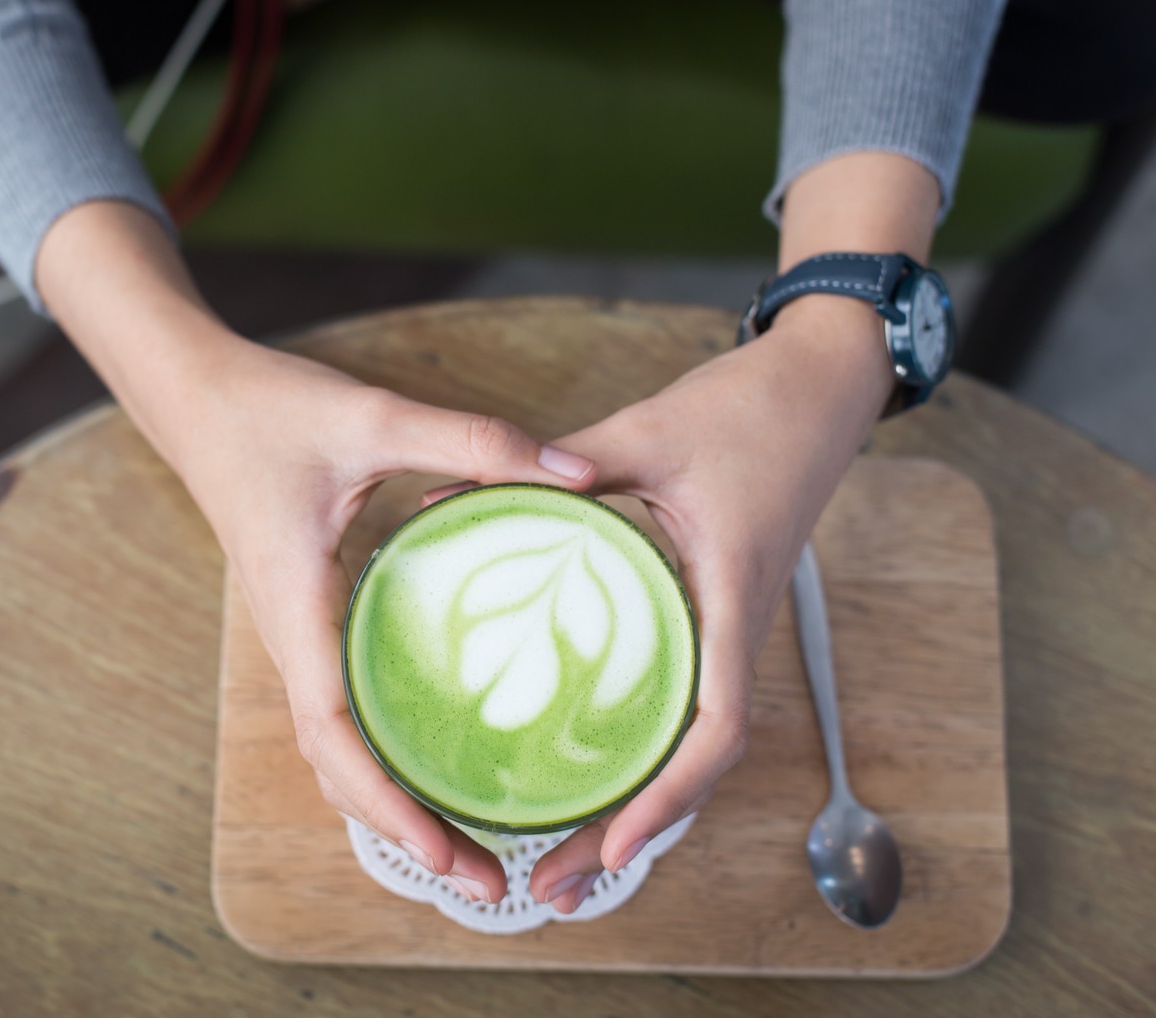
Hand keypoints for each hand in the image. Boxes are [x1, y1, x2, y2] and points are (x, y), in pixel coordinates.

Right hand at [174, 340, 596, 902]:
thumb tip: (576, 478)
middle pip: (338, 767)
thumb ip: (472, 442)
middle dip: (405, 832)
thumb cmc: (269, 410)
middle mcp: (293, 639)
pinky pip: (343, 709)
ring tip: (472, 849)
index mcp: (297, 608)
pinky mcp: (311, 620)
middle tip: (489, 883)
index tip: (447, 854)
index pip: (333, 732)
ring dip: (394, 805)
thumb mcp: (373, 416)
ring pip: (338, 747)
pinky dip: (383, 757)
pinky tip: (436, 761)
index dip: (387, 802)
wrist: (195, 398)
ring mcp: (299, 635)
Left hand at [511, 304, 892, 911]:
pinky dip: (642, 751)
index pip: (716, 727)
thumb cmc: (749, 407)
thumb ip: (558, 465)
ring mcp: (728, 627)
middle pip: (696, 767)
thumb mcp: (645, 433)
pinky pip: (683, 701)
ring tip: (560, 859)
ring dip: (635, 807)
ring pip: (689, 745)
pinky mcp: (714, 613)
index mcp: (728, 595)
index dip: (667, 797)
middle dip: (630, 836)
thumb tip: (454, 494)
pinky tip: (589, 767)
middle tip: (551, 890)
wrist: (822, 385)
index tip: (611, 850)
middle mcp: (735, 629)